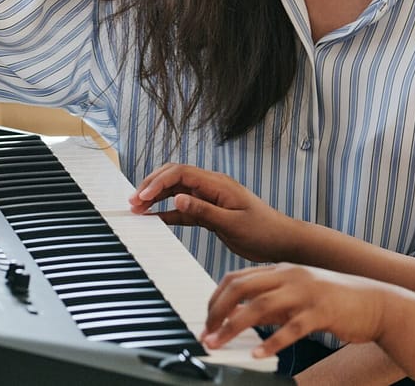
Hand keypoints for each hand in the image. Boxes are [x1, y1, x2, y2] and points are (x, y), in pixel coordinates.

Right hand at [129, 163, 296, 261]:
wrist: (282, 241)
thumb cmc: (263, 231)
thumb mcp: (232, 224)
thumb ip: (204, 211)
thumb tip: (177, 198)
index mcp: (217, 183)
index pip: (181, 173)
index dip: (158, 182)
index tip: (141, 197)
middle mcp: (211, 186)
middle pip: (174, 177)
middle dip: (151, 185)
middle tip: (132, 201)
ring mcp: (210, 198)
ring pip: (176, 191)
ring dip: (156, 197)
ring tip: (137, 209)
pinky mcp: (210, 211)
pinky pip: (184, 208)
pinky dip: (168, 211)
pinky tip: (154, 217)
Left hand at [202, 264, 386, 358]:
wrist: (375, 302)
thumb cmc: (334, 300)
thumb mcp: (297, 296)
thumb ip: (271, 304)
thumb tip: (241, 317)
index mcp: (281, 270)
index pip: (237, 278)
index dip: (216, 298)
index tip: (207, 320)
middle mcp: (290, 276)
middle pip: (242, 288)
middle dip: (218, 311)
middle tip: (206, 334)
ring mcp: (306, 292)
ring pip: (260, 306)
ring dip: (234, 327)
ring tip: (219, 344)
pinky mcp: (322, 312)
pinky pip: (291, 328)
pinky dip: (271, 343)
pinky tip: (257, 355)